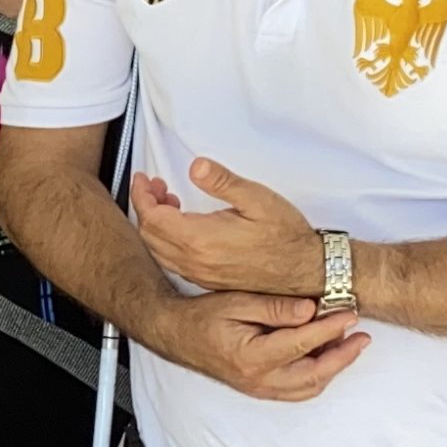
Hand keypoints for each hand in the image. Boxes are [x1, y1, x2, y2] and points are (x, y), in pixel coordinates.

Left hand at [134, 160, 323, 297]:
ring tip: (169, 201)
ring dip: (155, 224)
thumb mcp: (257, 198)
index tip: (144, 178)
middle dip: (146, 206)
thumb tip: (195, 166)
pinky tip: (182, 225)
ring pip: (157, 249)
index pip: (152, 217)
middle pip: (149, 233)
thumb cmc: (285, 236)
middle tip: (157, 186)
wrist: (304, 271)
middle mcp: (193, 261)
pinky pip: (171, 261)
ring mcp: (198, 274)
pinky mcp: (205, 280)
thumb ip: (222, 182)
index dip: (142, 194)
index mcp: (200, 240)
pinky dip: (165, 240)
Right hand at [153, 289, 369, 402]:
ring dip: (332, 368)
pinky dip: (317, 375)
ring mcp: (258, 388)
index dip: (331, 328)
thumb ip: (275, 308)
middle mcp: (257, 380)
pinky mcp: (260, 388)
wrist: (176, 334)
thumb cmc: (203, 316)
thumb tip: (311, 310)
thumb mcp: (238, 302)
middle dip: (342, 357)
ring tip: (347, 344)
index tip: (350, 313)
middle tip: (362, 337)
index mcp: (251, 357)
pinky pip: (297, 390)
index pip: (303, 344)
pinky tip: (324, 355)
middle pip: (314, 376)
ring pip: (308, 387)